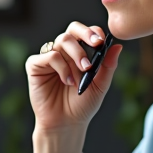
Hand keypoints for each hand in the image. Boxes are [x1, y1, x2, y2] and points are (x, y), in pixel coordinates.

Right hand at [27, 22, 121, 152]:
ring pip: (62, 41)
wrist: (66, 123)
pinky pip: (49, 56)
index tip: (102, 41)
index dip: (93, 32)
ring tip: (83, 72)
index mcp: (79, 52)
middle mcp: (63, 51)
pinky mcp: (35, 65)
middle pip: (72, 29)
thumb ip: (108, 66)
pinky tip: (67, 81)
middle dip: (85, 35)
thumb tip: (118, 45)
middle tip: (96, 44)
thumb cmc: (82, 105)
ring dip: (76, 55)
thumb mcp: (100, 85)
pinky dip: (61, 67)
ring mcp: (48, 57)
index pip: (86, 33)